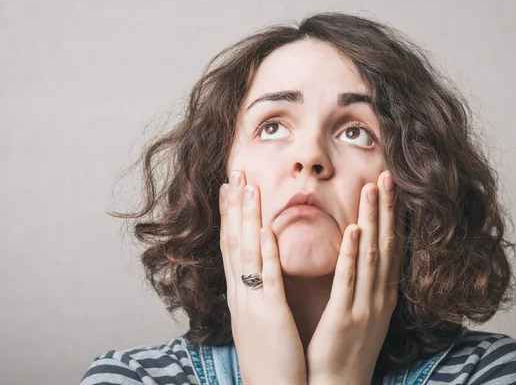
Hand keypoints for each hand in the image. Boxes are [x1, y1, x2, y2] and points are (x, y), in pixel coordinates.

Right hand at [219, 171, 306, 384]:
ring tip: (247, 187)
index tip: (231, 186)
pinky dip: (264, 254)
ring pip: (246, 253)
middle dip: (234, 206)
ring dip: (246, 219)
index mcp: (239, 294)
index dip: (230, 214)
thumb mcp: (257, 317)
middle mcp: (240, 294)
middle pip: (233, 241)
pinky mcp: (270, 316)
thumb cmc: (269, 356)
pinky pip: (267, 280)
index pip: (231, 245)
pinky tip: (264, 230)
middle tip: (235, 172)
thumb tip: (259, 267)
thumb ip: (257, 291)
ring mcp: (252, 303)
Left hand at [306, 171, 402, 384]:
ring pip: (372, 255)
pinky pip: (349, 280)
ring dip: (373, 220)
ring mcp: (366, 307)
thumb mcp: (364, 314)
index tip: (392, 187)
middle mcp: (380, 297)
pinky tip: (355, 231)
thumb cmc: (347, 350)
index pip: (393, 247)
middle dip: (387, 208)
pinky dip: (353, 254)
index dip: (393, 216)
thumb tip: (363, 254)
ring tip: (373, 189)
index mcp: (383, 295)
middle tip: (388, 175)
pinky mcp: (345, 318)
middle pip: (387, 244)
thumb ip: (365, 285)